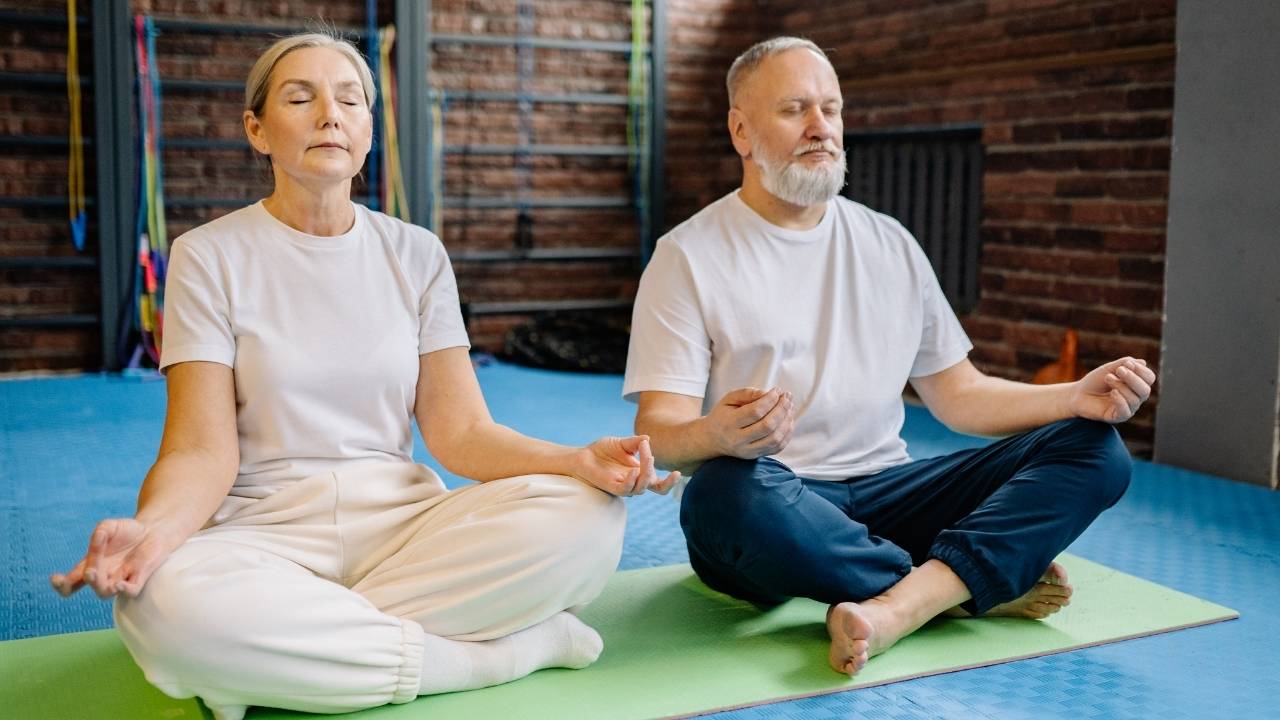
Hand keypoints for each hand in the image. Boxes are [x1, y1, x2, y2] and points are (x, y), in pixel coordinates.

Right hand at [50, 518, 172, 599]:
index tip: (56, 578)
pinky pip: (130, 592)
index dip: (61, 584)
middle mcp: (103, 575)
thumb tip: (97, 541)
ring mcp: (120, 578)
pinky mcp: (138, 579)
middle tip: (91, 571)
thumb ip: (99, 533)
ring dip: (102, 587)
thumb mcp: (109, 527)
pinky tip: (120, 583)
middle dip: (88, 578)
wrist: (154, 531)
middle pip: (89, 584)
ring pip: (105, 592)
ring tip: (101, 577)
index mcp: (91, 565)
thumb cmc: (128, 531)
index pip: (71, 581)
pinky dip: (123, 590)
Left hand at [574, 435, 681, 496]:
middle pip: (655, 486)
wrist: (583, 455)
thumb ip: (635, 442)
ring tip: (647, 457)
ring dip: (647, 473)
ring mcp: (624, 486)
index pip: (659, 483)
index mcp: (640, 473)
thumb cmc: (602, 450)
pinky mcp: (612, 487)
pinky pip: (625, 489)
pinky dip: (631, 481)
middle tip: (651, 456)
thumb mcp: (622, 443)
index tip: (678, 472)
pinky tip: (633, 470)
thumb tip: (648, 439)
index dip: (670, 482)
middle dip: (659, 474)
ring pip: (642, 487)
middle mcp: (634, 482)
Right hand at [705, 387, 795, 458]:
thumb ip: (747, 393)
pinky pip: (777, 447)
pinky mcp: (755, 456)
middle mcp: (738, 440)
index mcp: (729, 423)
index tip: (777, 390)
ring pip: (774, 438)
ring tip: (790, 408)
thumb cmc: (723, 415)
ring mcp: (747, 451)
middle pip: (767, 426)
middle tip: (787, 397)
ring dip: (786, 421)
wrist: (712, 439)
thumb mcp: (728, 399)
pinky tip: (788, 421)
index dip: (770, 400)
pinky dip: (787, 434)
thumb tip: (768, 393)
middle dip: (782, 409)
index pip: (755, 412)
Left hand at [1068, 357, 1155, 423]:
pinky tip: (1112, 392)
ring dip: (1121, 386)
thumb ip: (1124, 364)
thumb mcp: (1109, 369)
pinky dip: (1120, 400)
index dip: (1141, 370)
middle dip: (1133, 378)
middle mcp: (1135, 398)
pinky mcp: (1117, 417)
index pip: (1149, 378)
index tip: (1127, 364)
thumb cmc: (1095, 382)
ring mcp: (1127, 408)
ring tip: (1108, 378)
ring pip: (1135, 399)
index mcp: (1136, 385)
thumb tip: (1142, 362)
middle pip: (1146, 390)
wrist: (1077, 394)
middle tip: (1119, 371)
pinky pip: (1126, 411)